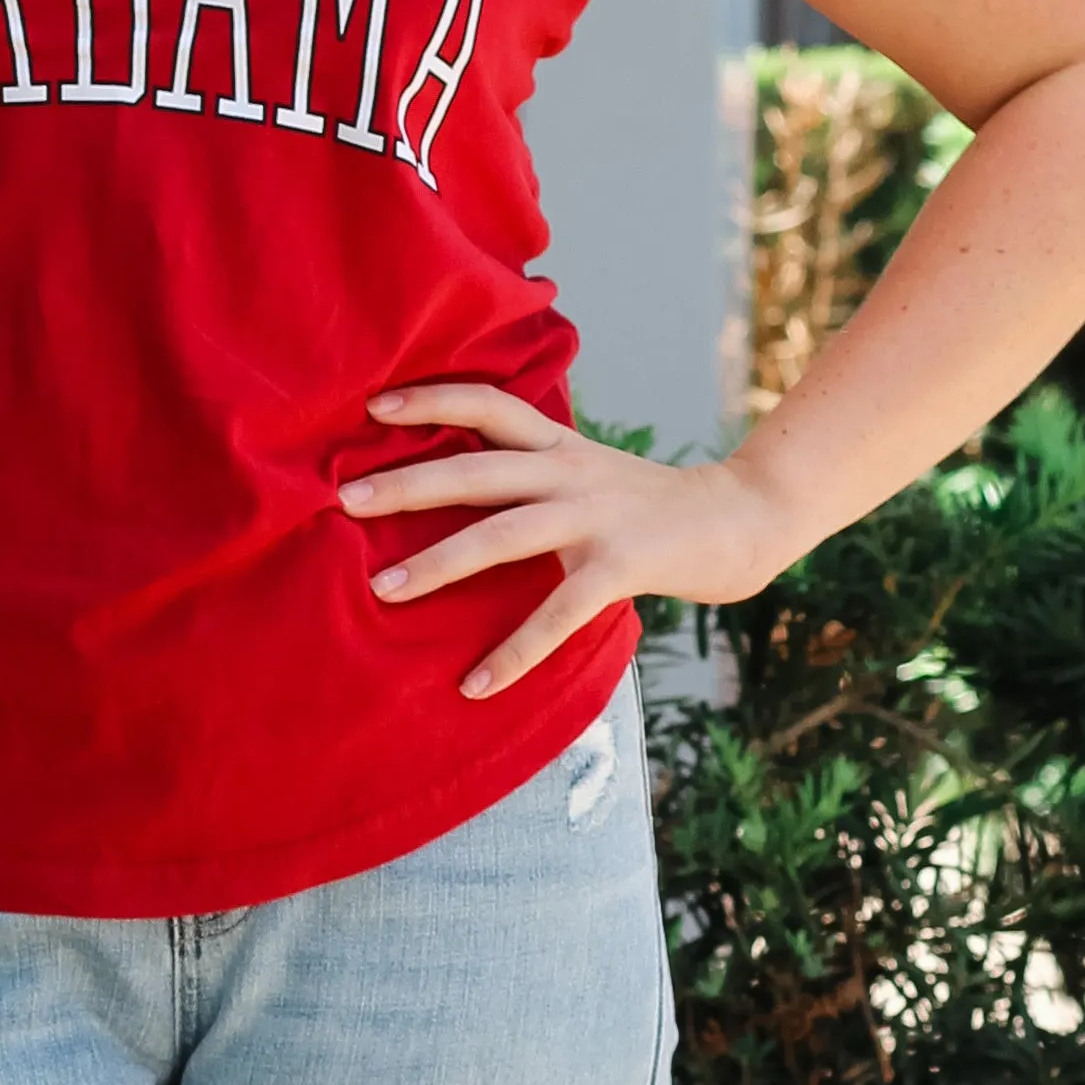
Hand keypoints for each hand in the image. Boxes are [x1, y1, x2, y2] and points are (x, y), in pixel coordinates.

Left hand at [339, 380, 785, 695]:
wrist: (740, 520)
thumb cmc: (649, 507)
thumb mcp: (588, 473)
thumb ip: (533, 473)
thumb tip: (459, 485)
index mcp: (560, 446)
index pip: (488, 404)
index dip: (432, 399)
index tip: (373, 406)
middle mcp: (570, 472)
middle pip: (475, 468)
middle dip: (406, 483)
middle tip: (344, 500)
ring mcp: (596, 517)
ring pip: (503, 534)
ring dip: (439, 563)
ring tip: (384, 589)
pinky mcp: (621, 566)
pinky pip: (556, 613)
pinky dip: (513, 652)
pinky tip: (477, 685)